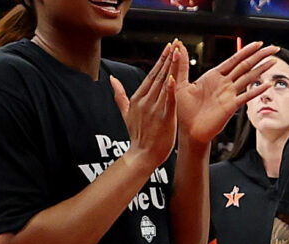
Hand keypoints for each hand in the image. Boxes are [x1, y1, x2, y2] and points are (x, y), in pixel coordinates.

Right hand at [112, 42, 178, 171]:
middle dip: (167, 59)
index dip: (160, 60)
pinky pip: (168, 101)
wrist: (142, 154)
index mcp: (138, 98)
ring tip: (178, 53)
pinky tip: (174, 79)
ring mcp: (154, 109)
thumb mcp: (126, 112)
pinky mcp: (164, 118)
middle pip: (158, 75)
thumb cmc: (137, 135)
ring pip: (164, 85)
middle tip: (175, 43)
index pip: (151, 75)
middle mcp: (146, 101)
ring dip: (171, 68)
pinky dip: (171, 90)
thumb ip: (120, 95)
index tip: (167, 48)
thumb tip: (111, 79)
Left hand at [175, 39, 278, 145]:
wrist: (189, 131)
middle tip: (273, 48)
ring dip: (262, 69)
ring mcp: (229, 95)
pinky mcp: (231, 106)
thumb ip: (181, 64)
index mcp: (213, 77)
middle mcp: (224, 84)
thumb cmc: (183, 111)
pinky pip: (246, 96)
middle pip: (245, 66)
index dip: (246, 50)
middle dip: (259, 56)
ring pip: (249, 78)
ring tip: (274, 61)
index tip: (257, 44)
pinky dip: (257, 90)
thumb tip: (178, 47)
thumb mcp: (180, 83)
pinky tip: (267, 85)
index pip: (233, 60)